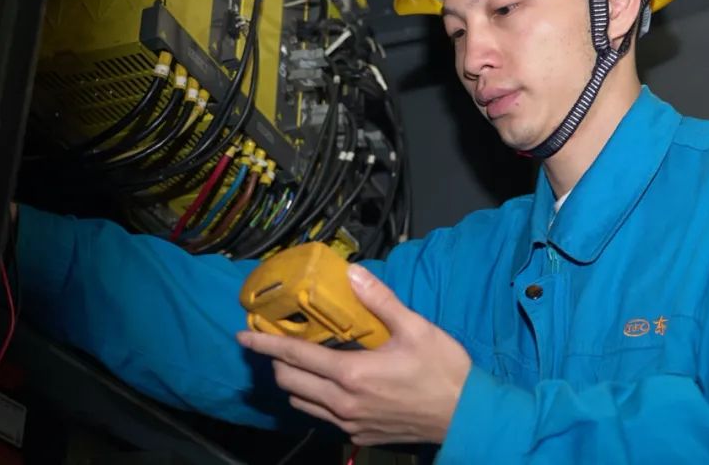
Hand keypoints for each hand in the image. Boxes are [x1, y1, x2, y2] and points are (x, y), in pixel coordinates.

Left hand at [237, 264, 471, 445]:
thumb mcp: (415, 328)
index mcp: (351, 374)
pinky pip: (321, 417)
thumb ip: (380, 300)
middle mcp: (343, 402)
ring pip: (301, 403)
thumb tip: (352, 273)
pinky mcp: (359, 434)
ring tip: (300, 362)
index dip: (264, 345)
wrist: (465, 416)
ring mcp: (349, 422)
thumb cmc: (443, 371)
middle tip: (276, 343)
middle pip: (289, 383)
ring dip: (293, 382)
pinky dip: (313, 399)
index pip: (294, 357)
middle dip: (276, 362)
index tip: (243, 336)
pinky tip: (328, 384)